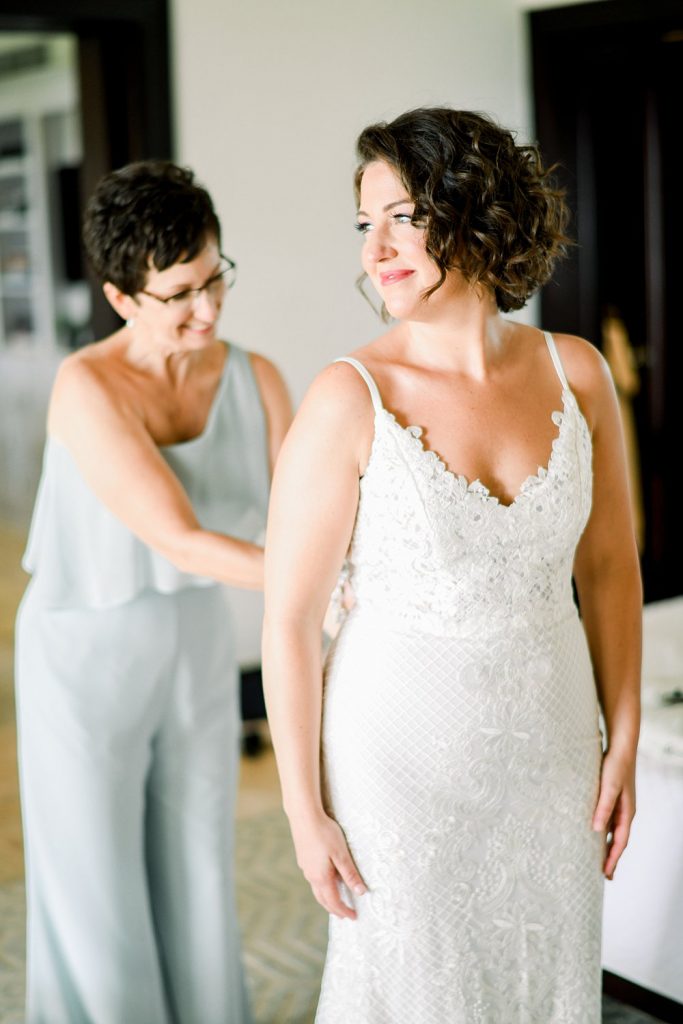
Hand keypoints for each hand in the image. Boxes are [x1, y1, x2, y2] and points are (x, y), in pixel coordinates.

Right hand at [289, 811, 367, 918]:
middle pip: (323, 899)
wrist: (304, 816)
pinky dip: (321, 887)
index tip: (354, 917)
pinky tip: (325, 879)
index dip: (344, 911)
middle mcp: (311, 876)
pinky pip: (313, 879)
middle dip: (334, 909)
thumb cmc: (325, 833)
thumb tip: (361, 893)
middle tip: (345, 915)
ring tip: (335, 901)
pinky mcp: (303, 859)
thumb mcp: (342, 854)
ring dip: (327, 899)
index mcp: (321, 877)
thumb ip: (350, 874)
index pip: (334, 901)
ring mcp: (305, 867)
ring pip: (316, 890)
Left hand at [592, 747, 635, 879]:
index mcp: (626, 813)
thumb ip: (603, 807)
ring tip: (597, 859)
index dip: (613, 858)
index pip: (620, 842)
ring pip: (612, 831)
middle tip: (604, 875)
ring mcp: (618, 805)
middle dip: (611, 857)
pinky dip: (601, 830)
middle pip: (617, 840)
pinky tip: (592, 833)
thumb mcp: (609, 787)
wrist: (620, 747)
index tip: (606, 874)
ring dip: (606, 845)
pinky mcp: (611, 797)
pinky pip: (607, 820)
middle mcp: (624, 812)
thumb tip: (596, 830)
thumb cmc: (615, 766)